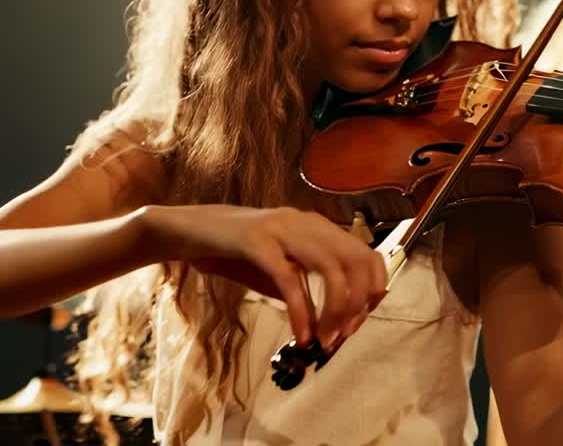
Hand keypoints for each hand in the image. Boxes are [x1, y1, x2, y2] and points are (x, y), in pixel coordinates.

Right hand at [143, 204, 386, 351]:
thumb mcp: (280, 269)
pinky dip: (301, 311)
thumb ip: (306, 288)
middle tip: (344, 335)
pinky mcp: (257, 241)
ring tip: (325, 340)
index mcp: (318, 226)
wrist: (190, 231)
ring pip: (330, 267)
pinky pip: (289, 279)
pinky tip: (301, 334)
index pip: (367, 254)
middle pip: (356, 260)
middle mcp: (307, 222)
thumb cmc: (238, 254)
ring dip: (334, 310)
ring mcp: (283, 228)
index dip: (372, 289)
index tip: (360, 321)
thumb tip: (334, 324)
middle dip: (358, 303)